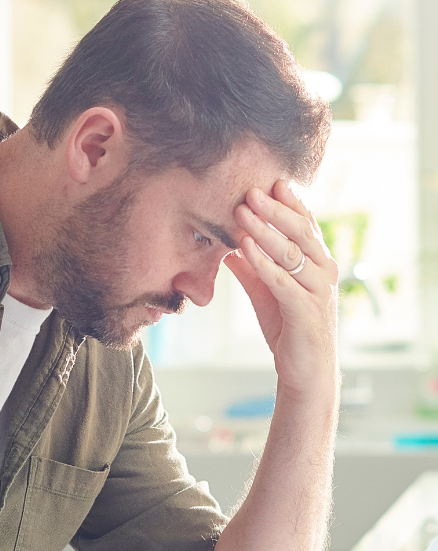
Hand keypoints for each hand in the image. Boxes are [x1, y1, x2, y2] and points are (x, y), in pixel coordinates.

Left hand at [225, 180, 338, 399]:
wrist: (304, 369)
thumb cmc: (288, 327)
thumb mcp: (265, 291)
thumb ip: (251, 267)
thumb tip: (228, 244)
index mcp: (317, 262)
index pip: (305, 224)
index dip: (289, 202)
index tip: (269, 181)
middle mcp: (323, 270)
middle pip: (299, 231)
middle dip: (274, 209)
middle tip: (251, 189)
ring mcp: (318, 289)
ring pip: (291, 252)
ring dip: (265, 230)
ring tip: (243, 211)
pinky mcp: (306, 310)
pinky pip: (282, 280)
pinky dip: (262, 262)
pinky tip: (245, 247)